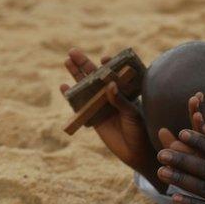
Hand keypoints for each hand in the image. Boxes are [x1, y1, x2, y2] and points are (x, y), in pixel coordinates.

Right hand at [60, 48, 165, 191]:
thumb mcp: (133, 114)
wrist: (136, 151)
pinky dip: (72, 96)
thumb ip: (121, 100)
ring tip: (67, 61)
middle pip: (97, 76)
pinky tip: (64, 87)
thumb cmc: (140, 130)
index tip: (105, 59)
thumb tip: (108, 85)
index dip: (110, 65)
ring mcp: (102, 104)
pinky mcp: (93, 116)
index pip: (117, 73)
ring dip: (76, 75)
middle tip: (74, 51)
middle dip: (85, 64)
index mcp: (126, 90)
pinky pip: (80, 104)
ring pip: (87, 87)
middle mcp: (113, 94)